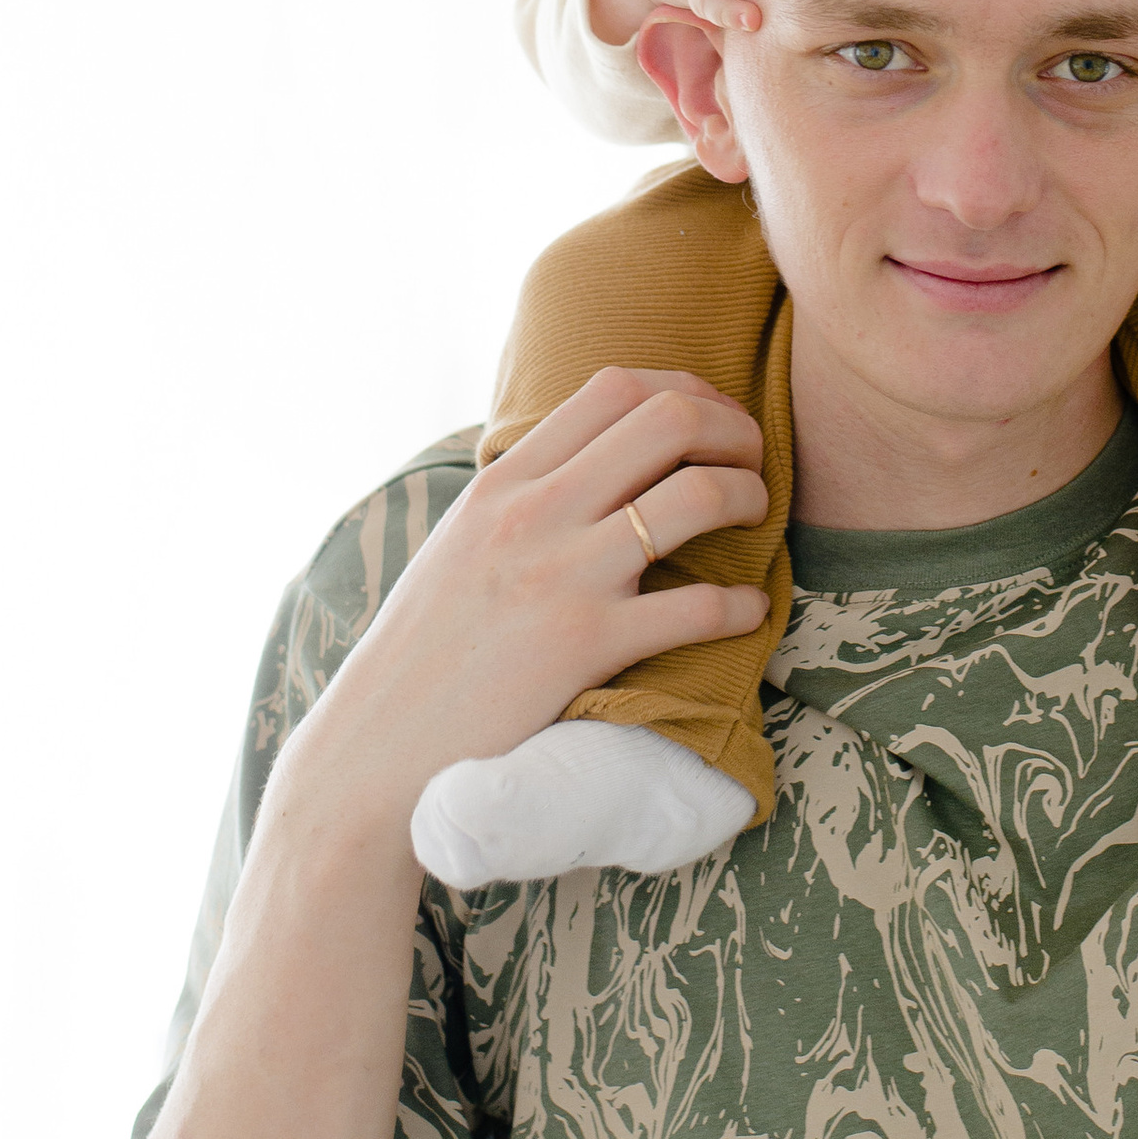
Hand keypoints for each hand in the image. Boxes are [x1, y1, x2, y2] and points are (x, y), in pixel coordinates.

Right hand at [283, 370, 768, 838]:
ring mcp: (561, 576)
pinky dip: (742, 604)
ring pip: (696, 496)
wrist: (379, 750)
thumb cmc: (425, 653)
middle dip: (735, 431)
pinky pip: (697, 607)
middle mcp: (532, 512)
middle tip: (753, 463)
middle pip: (668, 420)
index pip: (614, 388)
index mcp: (502, 482)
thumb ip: (519, 496)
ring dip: (748, 498)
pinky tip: (747, 612)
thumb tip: (590, 461)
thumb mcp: (460, 544)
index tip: (715, 421)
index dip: (687, 391)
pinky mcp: (585, 647)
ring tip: (759, 520)